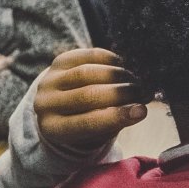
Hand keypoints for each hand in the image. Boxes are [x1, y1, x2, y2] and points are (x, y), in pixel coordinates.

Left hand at [35, 48, 151, 152]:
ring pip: (87, 73)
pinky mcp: (58, 61)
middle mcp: (45, 104)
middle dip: (121, 93)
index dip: (117, 116)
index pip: (87, 123)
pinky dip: (109, 60)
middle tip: (143, 93)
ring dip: (118, 76)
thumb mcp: (95, 131)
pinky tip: (123, 66)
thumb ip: (114, 121)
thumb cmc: (85, 122)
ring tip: (135, 81)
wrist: (59, 104)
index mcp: (53, 128)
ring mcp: (49, 80)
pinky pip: (86, 56)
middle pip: (87, 95)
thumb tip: (140, 108)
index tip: (142, 111)